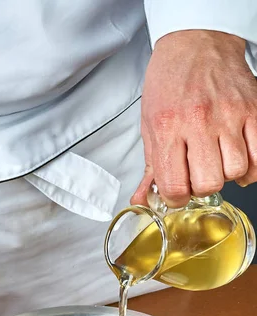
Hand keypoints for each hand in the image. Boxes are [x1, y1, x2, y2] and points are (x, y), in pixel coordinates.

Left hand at [132, 30, 256, 206]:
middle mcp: (198, 122)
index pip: (174, 185)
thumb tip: (143, 199)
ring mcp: (228, 116)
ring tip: (216, 162)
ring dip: (225, 174)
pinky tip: (238, 158)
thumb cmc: (170, 82)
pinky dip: (251, 166)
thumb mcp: (150, 124)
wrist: (196, 43)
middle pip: (207, 183)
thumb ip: (150, 167)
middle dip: (200, 187)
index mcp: (167, 128)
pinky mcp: (252, 110)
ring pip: (235, 171)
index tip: (176, 192)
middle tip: (195, 175)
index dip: (175, 198)